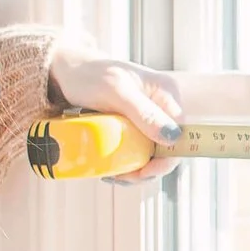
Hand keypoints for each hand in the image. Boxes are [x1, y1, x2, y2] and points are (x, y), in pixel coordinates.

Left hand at [46, 40, 186, 184]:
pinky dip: (129, 165)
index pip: (181, 134)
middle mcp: (162, 107)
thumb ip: (144, 113)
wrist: (67, 74)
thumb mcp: (116, 92)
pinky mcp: (136, 128)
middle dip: (149, 168)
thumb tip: (173, 137)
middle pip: (169, 149)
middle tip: (122, 176)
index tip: (142, 172)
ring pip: (155, 155)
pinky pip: (140, 152)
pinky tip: (113, 168)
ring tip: (113, 174)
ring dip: (137, 170)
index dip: (166, 158)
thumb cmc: (90, 75)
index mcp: (167, 94)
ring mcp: (149, 119)